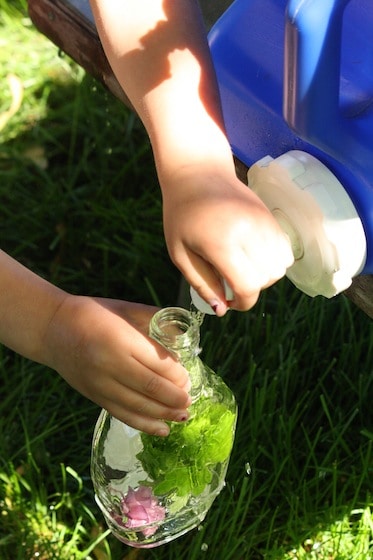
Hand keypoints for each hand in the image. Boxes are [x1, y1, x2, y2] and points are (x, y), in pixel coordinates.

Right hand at [43, 296, 191, 435]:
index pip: (158, 364)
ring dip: (164, 414)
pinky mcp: (94, 396)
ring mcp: (100, 384)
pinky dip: (144, 424)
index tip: (187, 377)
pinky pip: (123, 414)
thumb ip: (155, 319)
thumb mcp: (127, 308)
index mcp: (121, 340)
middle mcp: (110, 365)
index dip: (178, 375)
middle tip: (189, 399)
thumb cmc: (95, 314)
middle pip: (151, 388)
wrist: (53, 329)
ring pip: (138, 406)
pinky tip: (162, 429)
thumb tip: (183, 334)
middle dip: (175, 398)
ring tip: (182, 415)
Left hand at [162, 164, 293, 314]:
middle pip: (266, 279)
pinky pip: (285, 251)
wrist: (197, 173)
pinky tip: (253, 256)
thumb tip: (223, 310)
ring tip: (243, 268)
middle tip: (231, 282)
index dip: (242, 303)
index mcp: (222, 243)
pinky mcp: (271, 217)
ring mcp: (263, 222)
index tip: (230, 303)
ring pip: (280, 267)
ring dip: (264, 276)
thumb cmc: (182, 215)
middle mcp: (248, 232)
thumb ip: (202, 283)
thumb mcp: (180, 253)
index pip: (248, 286)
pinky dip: (274, 261)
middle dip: (252, 289)